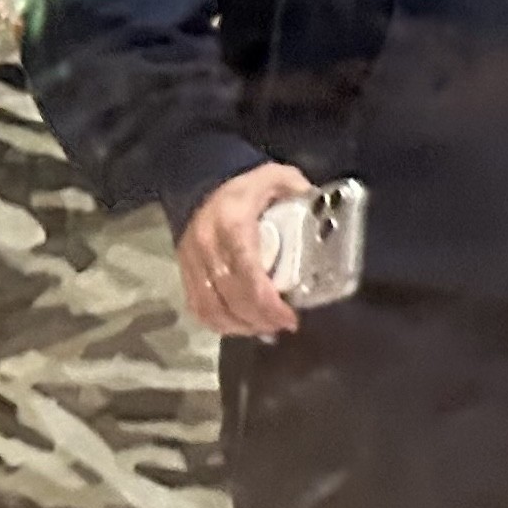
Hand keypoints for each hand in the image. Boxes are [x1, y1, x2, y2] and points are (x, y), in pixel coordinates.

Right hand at [178, 161, 315, 337]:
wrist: (201, 183)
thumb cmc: (246, 187)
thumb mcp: (276, 177)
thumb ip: (299, 191)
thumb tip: (324, 213)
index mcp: (232, 223)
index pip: (247, 273)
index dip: (268, 303)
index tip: (290, 317)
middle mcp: (207, 245)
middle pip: (230, 296)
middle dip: (259, 319)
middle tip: (284, 326)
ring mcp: (191, 261)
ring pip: (210, 307)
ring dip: (240, 326)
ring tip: (266, 329)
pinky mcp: (184, 271)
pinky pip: (197, 307)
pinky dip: (219, 324)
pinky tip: (243, 326)